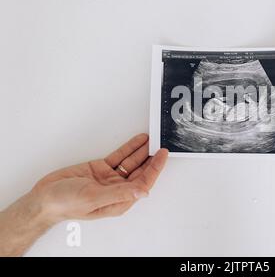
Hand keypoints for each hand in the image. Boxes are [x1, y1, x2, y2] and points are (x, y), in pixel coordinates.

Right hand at [29, 133, 167, 222]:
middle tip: (162, 144)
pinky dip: (129, 148)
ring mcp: (109, 179)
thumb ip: (119, 194)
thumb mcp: (94, 198)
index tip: (163, 155)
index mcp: (119, 201)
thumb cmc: (64, 204)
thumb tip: (143, 192)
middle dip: (152, 159)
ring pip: (131, 162)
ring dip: (142, 151)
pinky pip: (119, 157)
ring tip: (153, 139)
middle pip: (141, 172)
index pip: (143, 183)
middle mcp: (117, 190)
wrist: (43, 197)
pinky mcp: (101, 169)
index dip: (155, 169)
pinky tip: (138, 141)